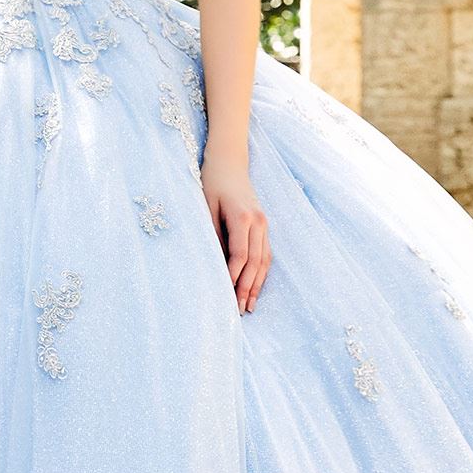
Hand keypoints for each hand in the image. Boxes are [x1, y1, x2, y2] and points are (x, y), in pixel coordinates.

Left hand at [200, 148, 270, 312]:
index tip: (226, 295)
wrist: (229, 161)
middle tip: (238, 310)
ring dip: (257, 285)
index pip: (239, 255)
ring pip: (264, 261)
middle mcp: (258, 222)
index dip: (233, 277)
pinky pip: (266, 254)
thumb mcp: (206, 207)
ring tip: (249, 307)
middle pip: (254, 262)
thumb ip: (213, 235)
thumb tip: (215, 264)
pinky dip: (261, 273)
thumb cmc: (212, 182)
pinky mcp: (264, 226)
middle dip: (246, 288)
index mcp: (242, 217)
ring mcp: (264, 224)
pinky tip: (255, 288)